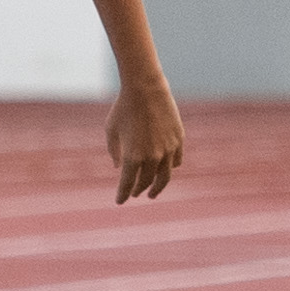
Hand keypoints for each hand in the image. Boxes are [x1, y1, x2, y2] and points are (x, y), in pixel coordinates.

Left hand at [106, 79, 183, 202]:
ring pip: (164, 176)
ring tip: (152, 192)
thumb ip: (114, 152)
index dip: (123, 195)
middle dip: (139, 190)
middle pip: (145, 182)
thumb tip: (119, 167)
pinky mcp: (178, 140)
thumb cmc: (124, 108)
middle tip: (135, 194)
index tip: (120, 202)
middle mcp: (152, 157)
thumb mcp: (111, 131)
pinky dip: (170, 168)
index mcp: (132, 157)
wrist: (145, 89)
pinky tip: (165, 170)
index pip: (127, 184)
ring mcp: (168, 150)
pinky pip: (176, 161)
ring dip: (157, 187)